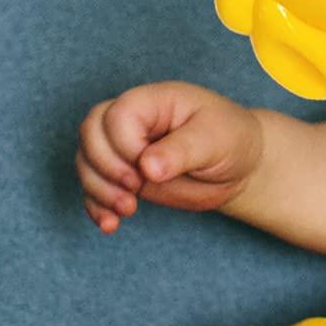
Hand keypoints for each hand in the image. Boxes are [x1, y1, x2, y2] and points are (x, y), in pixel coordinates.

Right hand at [75, 81, 263, 233]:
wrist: (238, 164)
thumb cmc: (230, 139)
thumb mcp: (216, 139)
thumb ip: (182, 150)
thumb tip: (147, 167)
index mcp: (154, 101)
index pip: (117, 115)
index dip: (125, 146)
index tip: (149, 170)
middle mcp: (133, 121)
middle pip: (91, 133)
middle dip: (105, 167)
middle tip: (135, 191)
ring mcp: (124, 148)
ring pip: (87, 161)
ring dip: (98, 189)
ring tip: (127, 210)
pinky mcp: (123, 176)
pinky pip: (95, 188)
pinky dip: (96, 206)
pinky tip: (110, 225)